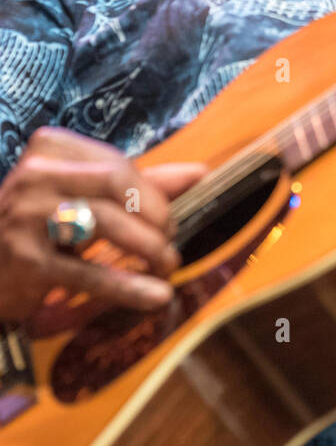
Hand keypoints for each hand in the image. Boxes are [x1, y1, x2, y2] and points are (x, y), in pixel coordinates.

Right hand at [0, 127, 205, 322]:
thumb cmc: (41, 225)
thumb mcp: (84, 195)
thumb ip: (140, 183)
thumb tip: (200, 173)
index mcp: (50, 149)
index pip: (118, 164)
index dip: (152, 194)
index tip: (167, 217)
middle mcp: (35, 175)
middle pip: (115, 186)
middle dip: (156, 216)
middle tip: (170, 241)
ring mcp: (27, 217)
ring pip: (106, 224)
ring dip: (149, 248)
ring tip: (167, 265)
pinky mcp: (26, 262)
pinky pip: (88, 273)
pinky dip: (128, 287)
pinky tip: (156, 296)